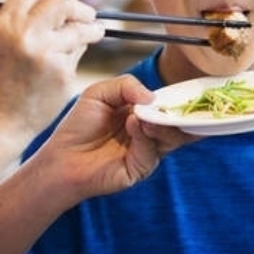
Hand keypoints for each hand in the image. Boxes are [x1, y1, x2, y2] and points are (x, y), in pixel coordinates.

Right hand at [0, 0, 103, 135]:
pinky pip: (77, 53)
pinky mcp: (60, 72)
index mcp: (3, 21)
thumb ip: (17, 10)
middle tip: (88, 16)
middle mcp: (23, 32)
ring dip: (90, 28)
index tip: (64, 5)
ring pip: (78, 26)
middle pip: (62, 0)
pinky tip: (70, 63)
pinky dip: (77, 54)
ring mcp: (43, 52)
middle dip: (78, 7)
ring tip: (95, 33)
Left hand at [35, 75, 198, 202]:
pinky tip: (132, 125)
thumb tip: (153, 97)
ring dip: (163, 124)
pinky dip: (144, 137)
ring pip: (171, 138)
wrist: (62, 157)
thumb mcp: (99, 93)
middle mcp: (150, 133)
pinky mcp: (140, 168)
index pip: (170, 106)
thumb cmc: (79, 126)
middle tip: (179, 103)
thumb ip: (126, 85)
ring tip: (145, 115)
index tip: (191, 91)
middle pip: (179, 123)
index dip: (180, 99)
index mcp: (144, 114)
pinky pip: (151, 152)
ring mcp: (147, 152)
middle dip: (182, 112)